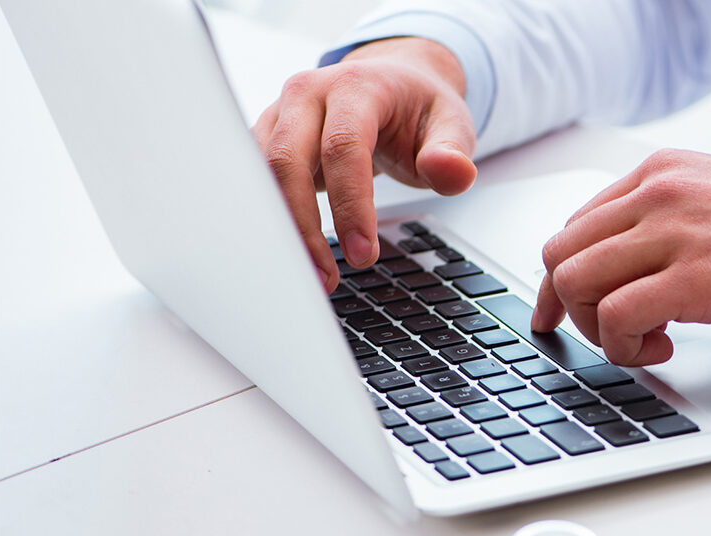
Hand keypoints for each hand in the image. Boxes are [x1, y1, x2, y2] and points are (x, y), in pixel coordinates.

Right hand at [251, 38, 478, 289]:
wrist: (393, 81)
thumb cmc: (419, 108)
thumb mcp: (452, 125)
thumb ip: (453, 153)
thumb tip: (454, 173)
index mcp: (357, 86)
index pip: (343, 146)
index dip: (351, 204)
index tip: (363, 254)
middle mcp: (308, 94)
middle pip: (287, 160)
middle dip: (304, 226)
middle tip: (327, 278)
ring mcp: (280, 114)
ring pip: (262, 174)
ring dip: (282, 229)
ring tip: (310, 275)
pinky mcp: (266, 137)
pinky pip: (256, 181)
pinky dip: (271, 219)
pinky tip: (290, 254)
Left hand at [531, 149, 710, 365]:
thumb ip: (671, 222)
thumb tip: (628, 268)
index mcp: (663, 172)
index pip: (576, 225)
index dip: (563, 279)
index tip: (564, 312)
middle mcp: (660, 192)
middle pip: (562, 254)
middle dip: (571, 307)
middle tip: (608, 337)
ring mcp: (676, 232)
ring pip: (575, 282)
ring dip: (597, 329)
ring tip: (646, 342)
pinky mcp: (697, 277)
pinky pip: (615, 316)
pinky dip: (626, 347)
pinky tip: (664, 350)